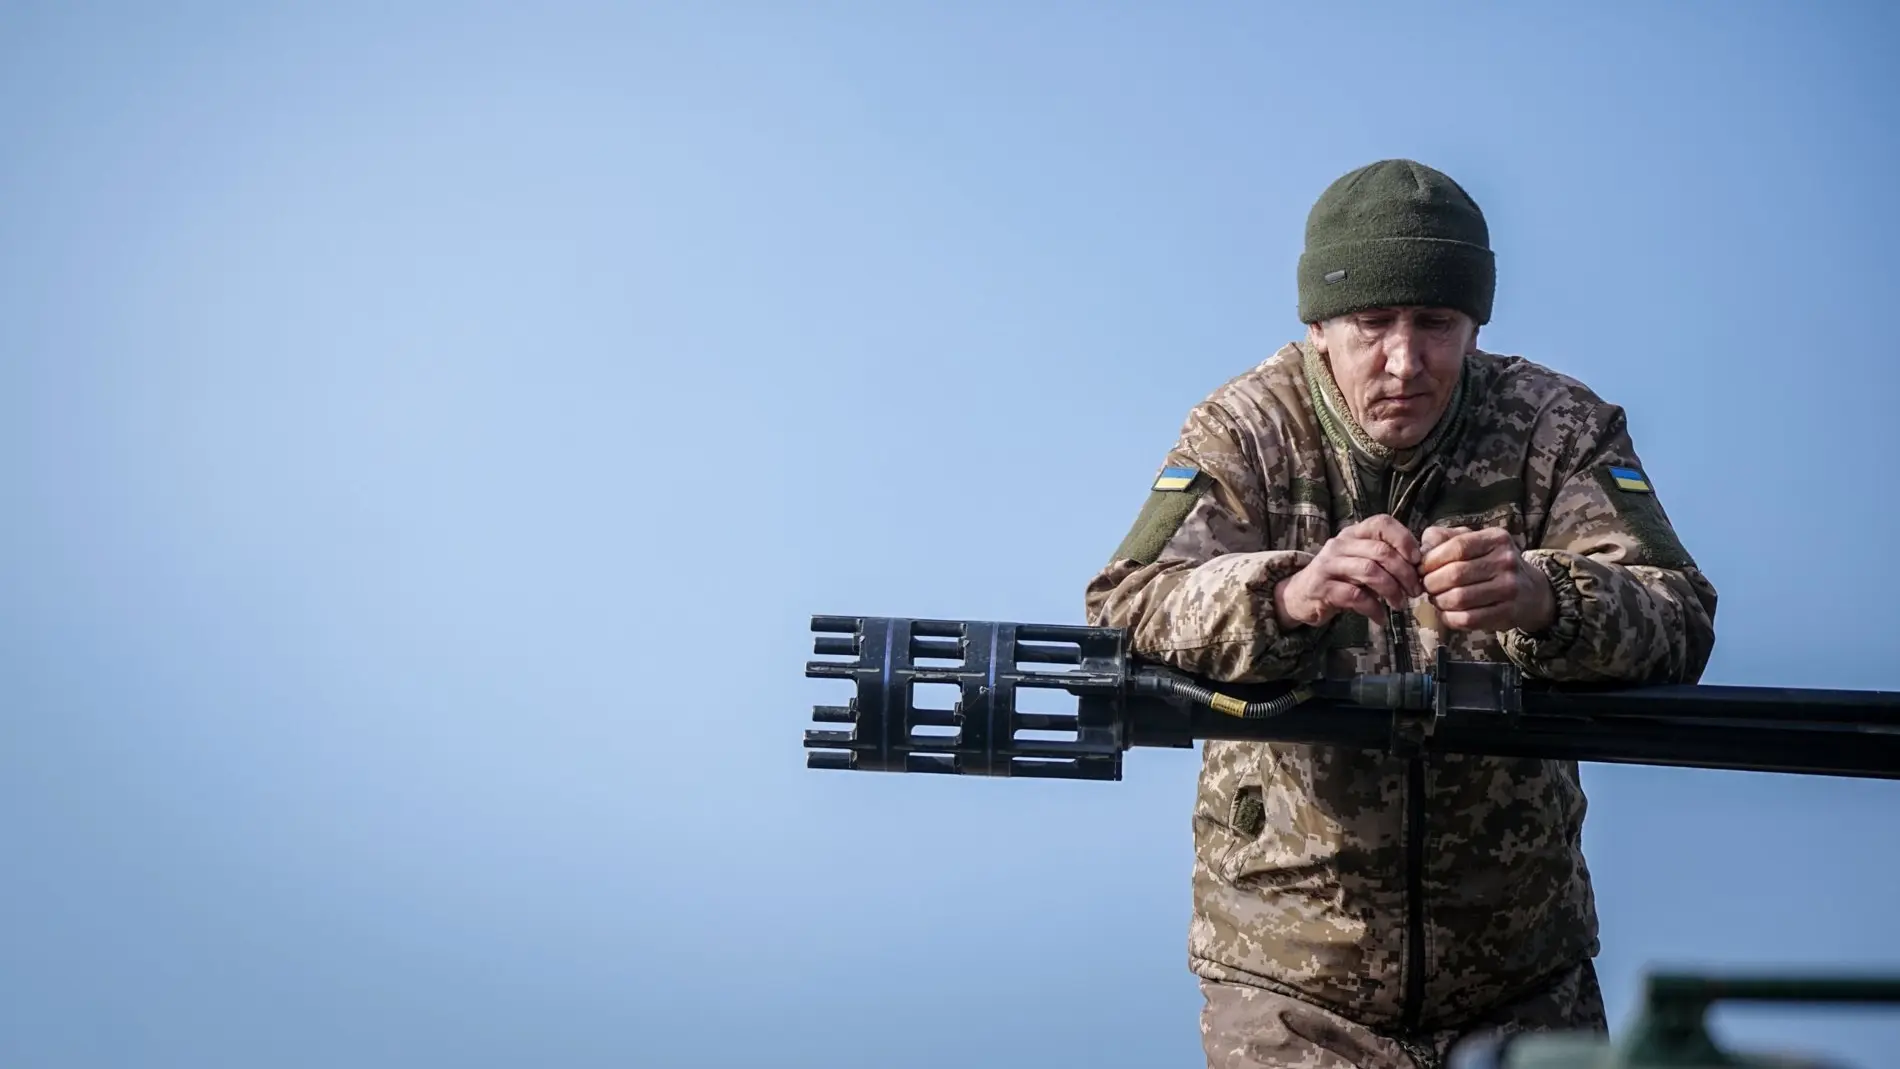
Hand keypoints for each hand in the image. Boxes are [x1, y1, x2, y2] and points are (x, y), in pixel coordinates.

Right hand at [1274, 514, 1422, 628]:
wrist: (1300, 594)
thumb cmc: (1339, 578)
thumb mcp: (1359, 560)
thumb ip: (1384, 558)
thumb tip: (1421, 566)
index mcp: (1353, 533)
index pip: (1381, 523)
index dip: (1404, 539)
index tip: (1418, 561)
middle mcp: (1340, 544)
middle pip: (1381, 551)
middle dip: (1405, 573)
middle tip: (1415, 591)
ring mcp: (1329, 565)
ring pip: (1369, 572)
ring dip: (1392, 590)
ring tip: (1401, 605)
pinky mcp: (1322, 588)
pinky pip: (1355, 597)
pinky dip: (1374, 609)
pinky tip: (1381, 618)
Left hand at [1417, 526, 1554, 632]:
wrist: (1530, 591)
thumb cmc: (1492, 563)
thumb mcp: (1474, 542)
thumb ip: (1445, 538)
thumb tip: (1421, 548)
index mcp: (1496, 539)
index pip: (1457, 547)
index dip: (1432, 560)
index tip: (1421, 568)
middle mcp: (1506, 561)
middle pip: (1455, 574)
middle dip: (1431, 582)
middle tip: (1425, 586)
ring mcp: (1509, 588)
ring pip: (1459, 598)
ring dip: (1439, 601)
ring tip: (1436, 598)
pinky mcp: (1508, 612)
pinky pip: (1468, 619)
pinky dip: (1450, 618)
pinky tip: (1446, 612)